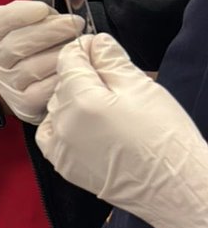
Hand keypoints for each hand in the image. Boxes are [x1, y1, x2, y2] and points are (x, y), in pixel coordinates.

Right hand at [0, 0, 84, 123]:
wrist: (15, 84)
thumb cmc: (32, 48)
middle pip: (17, 45)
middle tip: (75, 23)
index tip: (42, 9)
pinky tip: (77, 68)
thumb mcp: (30, 25)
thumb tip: (64, 18)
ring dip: (60, 55)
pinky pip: (44, 90)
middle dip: (50, 31)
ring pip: (32, 69)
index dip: (19, 15)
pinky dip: (62, 77)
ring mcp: (9, 83)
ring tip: (81, 46)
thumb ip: (41, 16)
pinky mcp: (24, 103)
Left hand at [38, 34, 207, 227]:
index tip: (102, 53)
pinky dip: (64, 126)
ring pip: (57, 108)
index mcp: (80, 99)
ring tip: (108, 111)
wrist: (174, 187)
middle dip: (85, 79)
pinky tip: (89, 128)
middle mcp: (61, 123)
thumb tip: (92, 41)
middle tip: (117, 88)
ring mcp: (58, 147)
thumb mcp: (142, 87)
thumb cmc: (164, 135)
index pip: (69, 59)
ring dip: (75, 102)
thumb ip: (110, 59)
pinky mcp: (62, 165)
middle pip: (63, 83)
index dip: (86, 50)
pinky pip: (52, 134)